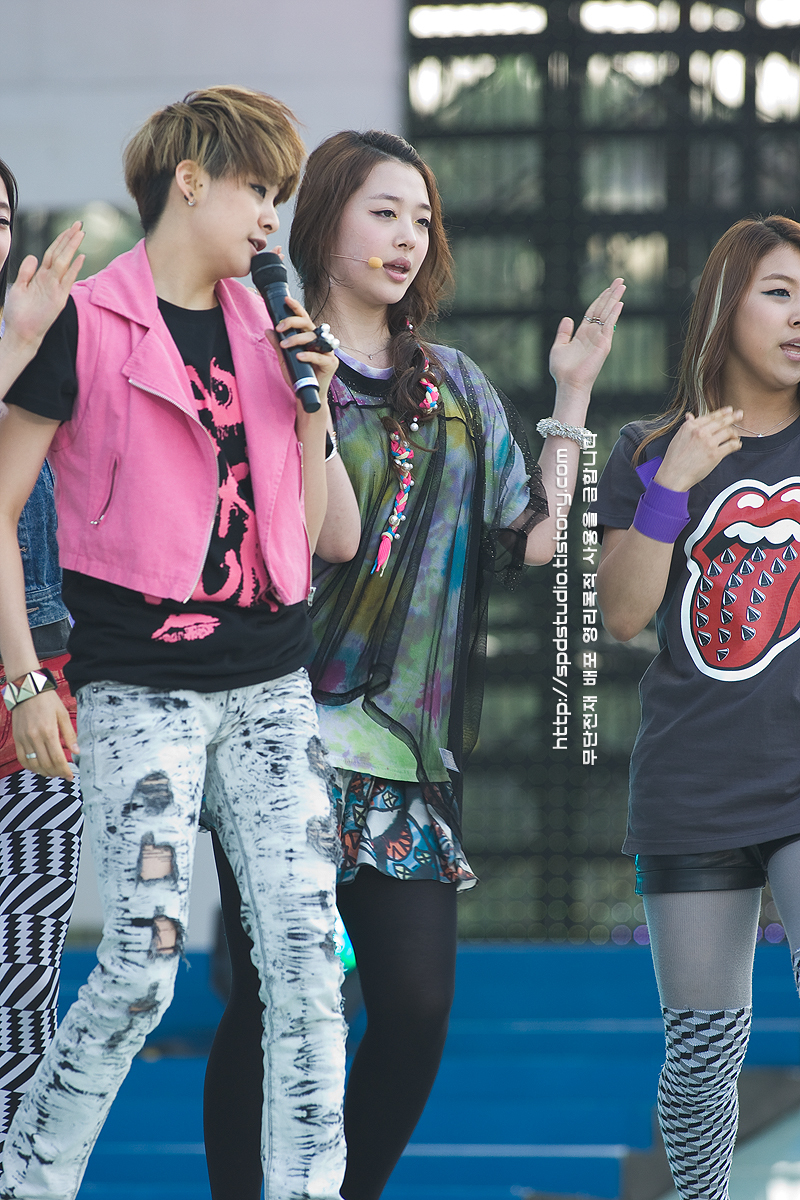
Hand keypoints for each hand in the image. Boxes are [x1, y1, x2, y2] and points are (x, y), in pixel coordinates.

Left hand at [1, 222, 84, 352]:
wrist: (22, 333)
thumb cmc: (20, 313)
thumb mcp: (19, 287)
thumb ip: (26, 271)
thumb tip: (34, 256)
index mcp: (41, 276)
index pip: (52, 253)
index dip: (60, 240)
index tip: (69, 228)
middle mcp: (51, 281)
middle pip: (61, 255)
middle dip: (69, 239)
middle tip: (79, 224)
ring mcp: (56, 289)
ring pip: (65, 264)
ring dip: (72, 248)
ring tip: (80, 234)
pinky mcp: (58, 300)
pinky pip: (67, 281)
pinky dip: (74, 269)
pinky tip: (80, 258)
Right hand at [11, 690, 78, 780]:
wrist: (28, 690)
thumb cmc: (48, 700)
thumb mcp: (63, 714)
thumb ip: (70, 734)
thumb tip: (77, 751)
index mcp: (48, 731)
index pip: (57, 758)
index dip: (65, 770)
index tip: (71, 776)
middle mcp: (34, 737)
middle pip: (46, 764)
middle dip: (56, 773)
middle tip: (64, 775)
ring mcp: (24, 738)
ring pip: (34, 764)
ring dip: (44, 772)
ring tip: (53, 774)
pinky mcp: (17, 738)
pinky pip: (22, 758)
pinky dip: (30, 767)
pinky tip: (39, 768)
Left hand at [268, 295, 338, 403]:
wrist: (306, 395)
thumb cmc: (298, 376)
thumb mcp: (284, 358)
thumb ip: (278, 344)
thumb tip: (268, 330)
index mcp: (310, 338)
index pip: (304, 319)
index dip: (297, 308)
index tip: (286, 300)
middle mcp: (319, 342)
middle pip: (308, 324)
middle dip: (293, 322)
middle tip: (280, 328)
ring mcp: (327, 352)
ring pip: (313, 338)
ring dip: (297, 340)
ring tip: (284, 346)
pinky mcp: (331, 364)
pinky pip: (319, 357)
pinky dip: (308, 356)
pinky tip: (298, 357)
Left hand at [549, 278, 625, 397]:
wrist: (569, 384)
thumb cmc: (563, 371)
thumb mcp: (559, 347)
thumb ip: (563, 333)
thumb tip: (567, 318)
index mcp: (583, 334)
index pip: (593, 311)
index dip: (600, 298)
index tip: (607, 287)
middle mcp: (593, 334)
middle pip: (603, 309)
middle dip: (611, 294)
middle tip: (620, 280)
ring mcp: (600, 339)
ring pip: (608, 314)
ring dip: (615, 299)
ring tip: (622, 285)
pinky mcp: (603, 345)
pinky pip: (609, 326)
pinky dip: (614, 314)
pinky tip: (619, 303)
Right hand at [655, 408, 742, 491]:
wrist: (673, 475)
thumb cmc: (674, 459)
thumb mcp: (678, 437)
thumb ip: (687, 426)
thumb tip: (690, 416)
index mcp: (690, 426)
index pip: (710, 416)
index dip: (722, 412)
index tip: (729, 410)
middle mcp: (700, 432)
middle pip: (722, 422)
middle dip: (733, 417)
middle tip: (740, 414)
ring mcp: (708, 442)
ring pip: (728, 432)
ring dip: (734, 434)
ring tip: (735, 437)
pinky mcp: (715, 454)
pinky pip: (731, 445)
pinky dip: (736, 444)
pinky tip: (737, 445)